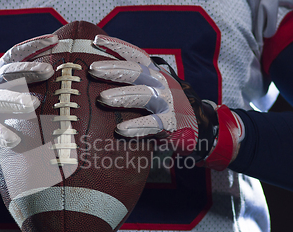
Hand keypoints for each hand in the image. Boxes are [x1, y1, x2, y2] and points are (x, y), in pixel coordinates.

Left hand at [89, 35, 242, 169]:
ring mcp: (167, 102)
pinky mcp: (172, 124)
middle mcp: (160, 83)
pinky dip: (137, 126)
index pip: (135, 55)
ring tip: (102, 99)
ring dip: (122, 95)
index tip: (97, 41)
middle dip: (113, 69)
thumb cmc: (163, 107)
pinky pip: (153, 124)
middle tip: (92, 69)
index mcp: (153, 74)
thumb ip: (129, 83)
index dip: (117, 46)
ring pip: (143, 94)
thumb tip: (93, 80)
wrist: (199, 127)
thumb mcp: (150, 89)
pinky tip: (121, 129)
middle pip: (136, 72)